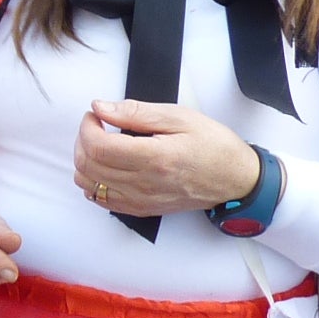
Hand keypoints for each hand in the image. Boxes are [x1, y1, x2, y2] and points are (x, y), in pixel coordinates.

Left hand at [72, 99, 261, 218]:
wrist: (236, 180)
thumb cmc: (214, 146)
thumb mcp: (179, 117)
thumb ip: (136, 113)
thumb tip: (101, 108)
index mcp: (154, 158)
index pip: (98, 147)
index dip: (87, 127)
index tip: (95, 115)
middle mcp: (144, 184)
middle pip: (88, 166)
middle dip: (82, 140)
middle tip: (96, 126)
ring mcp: (141, 201)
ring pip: (89, 185)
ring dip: (85, 161)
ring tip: (101, 144)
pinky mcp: (142, 209)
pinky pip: (102, 201)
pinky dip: (94, 182)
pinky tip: (106, 166)